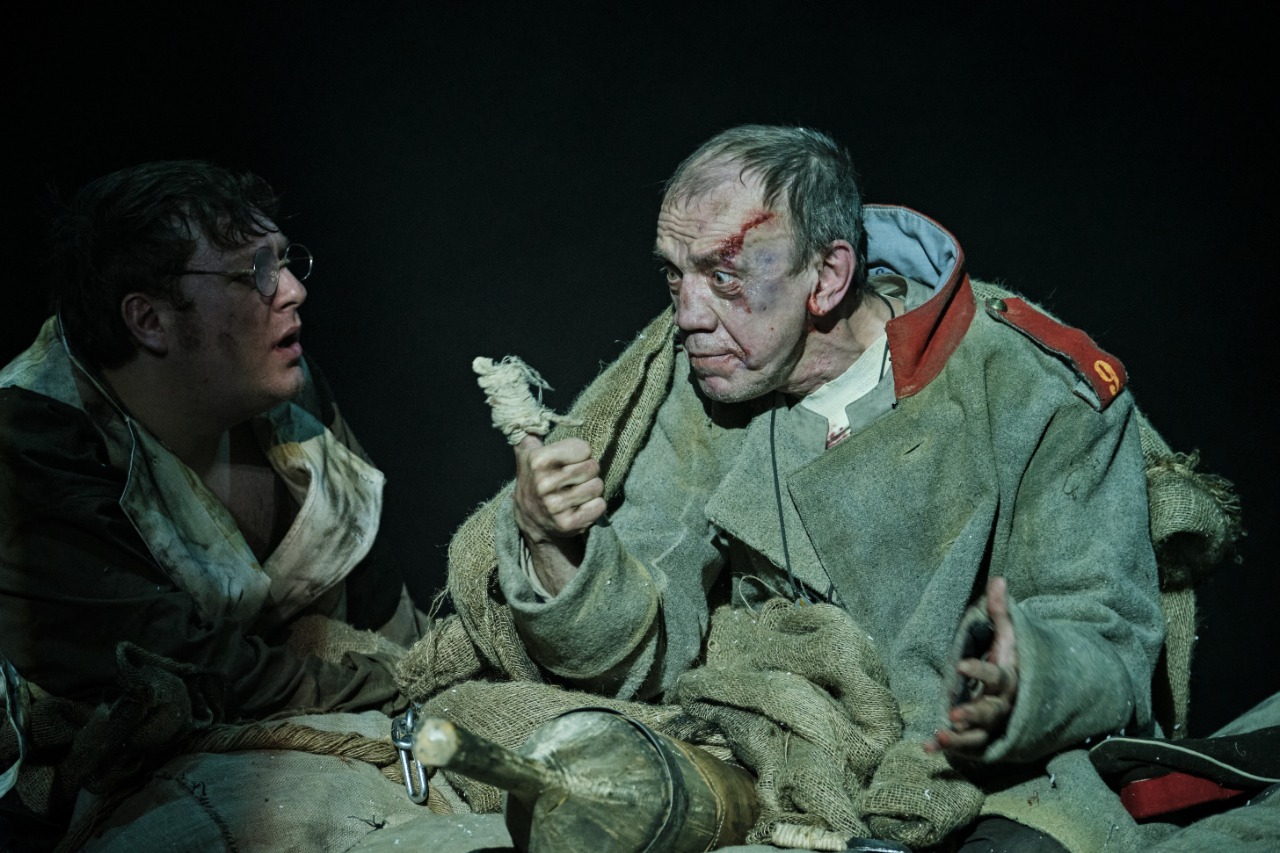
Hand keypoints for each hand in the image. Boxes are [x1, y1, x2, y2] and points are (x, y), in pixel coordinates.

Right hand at [512, 435, 605, 593]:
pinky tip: (580, 507)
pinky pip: (599, 506)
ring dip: (591, 490)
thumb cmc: (536, 479)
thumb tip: (525, 412)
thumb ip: (530, 433)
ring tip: (576, 494)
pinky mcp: (568, 524)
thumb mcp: (527, 454)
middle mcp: (544, 483)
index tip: (568, 462)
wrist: (532, 520)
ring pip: (597, 486)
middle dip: (588, 472)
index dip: (580, 454)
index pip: (584, 448)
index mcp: (537, 461)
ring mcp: (555, 506)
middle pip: (593, 467)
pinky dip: (594, 506)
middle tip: (574, 480)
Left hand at [927, 576, 1019, 754]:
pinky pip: (969, 747)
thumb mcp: (1011, 637)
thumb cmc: (1015, 661)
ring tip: (940, 734)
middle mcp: (1003, 705)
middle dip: (973, 714)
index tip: (961, 664)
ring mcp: (994, 724)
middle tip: (954, 715)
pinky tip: (928, 748)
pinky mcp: (985, 736)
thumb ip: (1002, 612)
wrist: (1034, 694)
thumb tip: (999, 578)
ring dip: (961, 738)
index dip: (980, 670)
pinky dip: (950, 749)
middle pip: (991, 712)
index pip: (997, 676)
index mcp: (1009, 680)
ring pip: (980, 735)